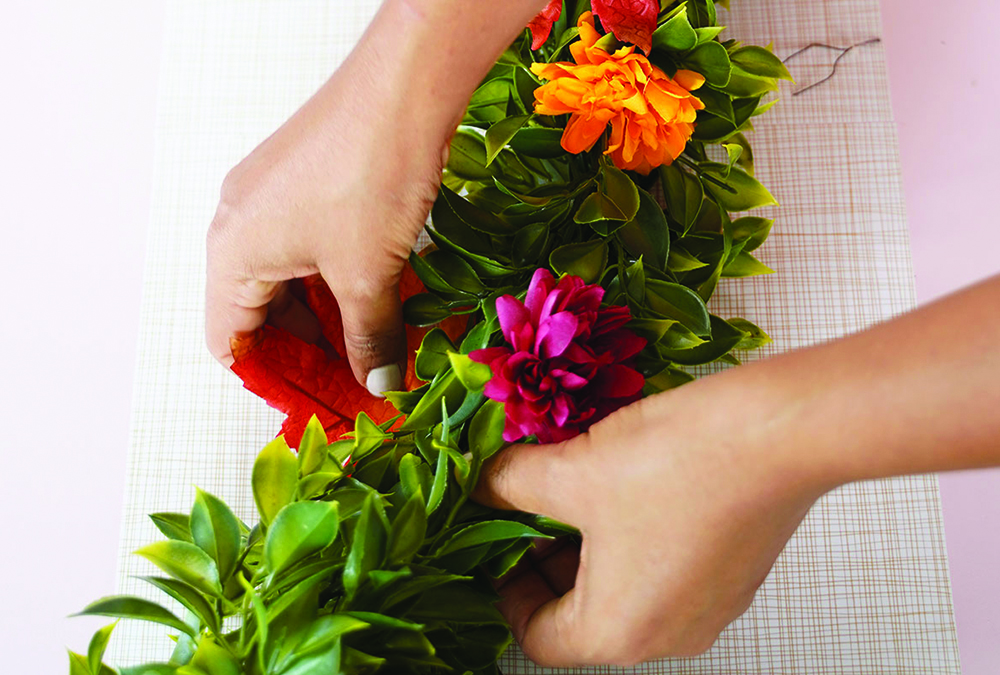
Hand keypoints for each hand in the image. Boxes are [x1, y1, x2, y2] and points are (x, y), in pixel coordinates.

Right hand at [204, 0, 551, 393]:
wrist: (404, 88)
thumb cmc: (369, 178)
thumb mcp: (367, 275)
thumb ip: (370, 338)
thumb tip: (378, 386)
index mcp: (231, 253)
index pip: (230, 341)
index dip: (273, 381)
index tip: (316, 406)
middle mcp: (240, 226)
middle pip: (262, 313)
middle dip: (311, 353)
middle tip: (356, 384)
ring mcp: (272, 200)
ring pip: (293, 282)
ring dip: (333, 318)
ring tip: (377, 350)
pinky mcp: (306, 184)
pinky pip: (312, 250)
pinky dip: (342, 282)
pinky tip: (384, 303)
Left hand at [474, 369, 830, 666]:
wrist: (782, 432)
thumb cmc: (675, 462)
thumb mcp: (572, 471)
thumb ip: (511, 485)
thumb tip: (482, 485)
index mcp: (619, 632)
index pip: (537, 636)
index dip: (505, 587)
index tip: (494, 540)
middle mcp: (667, 636)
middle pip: (581, 615)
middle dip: (547, 559)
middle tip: (529, 504)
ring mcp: (709, 608)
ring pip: (624, 590)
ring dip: (590, 545)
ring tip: (574, 485)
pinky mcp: (734, 575)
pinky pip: (665, 571)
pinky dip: (633, 539)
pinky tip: (626, 483)